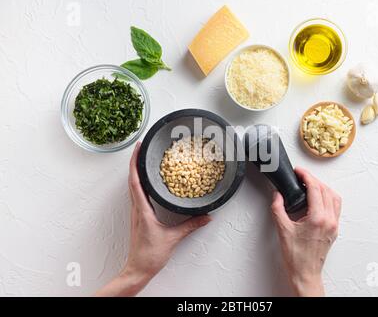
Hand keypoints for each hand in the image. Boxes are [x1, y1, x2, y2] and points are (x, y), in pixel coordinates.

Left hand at [96, 143, 211, 296]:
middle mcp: (136, 208)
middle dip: (135, 161)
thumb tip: (206, 216)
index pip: (135, 181)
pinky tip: (148, 181)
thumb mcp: (173, 238)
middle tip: (142, 147)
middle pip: (132, 179)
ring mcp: (136, 212)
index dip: (135, 163)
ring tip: (144, 159)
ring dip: (136, 171)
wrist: (138, 269)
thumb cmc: (150, 255)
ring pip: (133, 186)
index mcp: (142, 210)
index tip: (138, 148)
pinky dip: (140, 183)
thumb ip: (191, 225)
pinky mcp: (139, 216)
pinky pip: (137, 194)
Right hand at [271, 167, 340, 296]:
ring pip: (334, 197)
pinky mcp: (334, 229)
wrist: (305, 273)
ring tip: (310, 185)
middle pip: (325, 190)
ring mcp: (333, 225)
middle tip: (302, 176)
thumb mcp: (282, 229)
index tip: (299, 172)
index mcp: (318, 218)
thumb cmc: (296, 256)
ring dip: (323, 187)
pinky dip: (328, 197)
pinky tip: (318, 198)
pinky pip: (336, 207)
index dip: (306, 176)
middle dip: (313, 180)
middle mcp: (329, 220)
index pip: (315, 189)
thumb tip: (277, 195)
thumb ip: (278, 208)